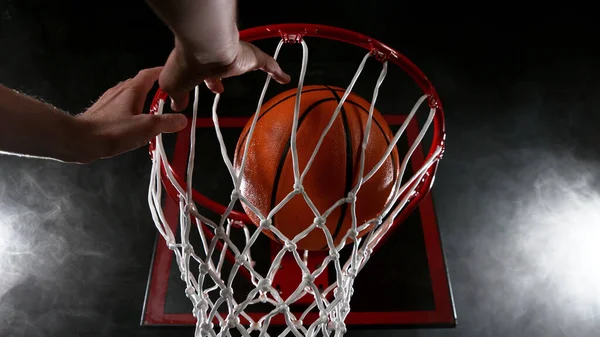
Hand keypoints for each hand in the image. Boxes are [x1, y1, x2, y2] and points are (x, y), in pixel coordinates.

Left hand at [76, 67, 187, 160]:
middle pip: (140, 84)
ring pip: (130, 95)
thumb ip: (167, 122)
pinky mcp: (101, 112)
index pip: (150, 73)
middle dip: (155, 88)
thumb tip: (182, 119)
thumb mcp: (147, 127)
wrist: (80, 140)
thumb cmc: (114, 131)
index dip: (162, 72)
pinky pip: (121, 106)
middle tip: (168, 98)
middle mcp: (120, 90)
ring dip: (143, 100)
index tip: (173, 75)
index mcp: (133, 89)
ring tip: (153, 113)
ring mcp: (109, 100)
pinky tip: (133, 124)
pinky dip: (131, 110)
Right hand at [160, 40, 290, 110]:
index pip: (206, 73)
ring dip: (250, 67)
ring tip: (252, 78)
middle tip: (221, 89)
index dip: (209, 83)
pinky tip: (285, 79)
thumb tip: (176, 106)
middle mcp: (219, 57)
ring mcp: (238, 56)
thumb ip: (177, 96)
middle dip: (222, 77)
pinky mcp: (253, 57)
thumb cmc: (187, 64)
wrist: (205, 48)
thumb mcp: (174, 85)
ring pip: (247, 61)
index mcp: (200, 63)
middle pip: (225, 68)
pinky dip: (277, 71)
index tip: (213, 89)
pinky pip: (269, 64)